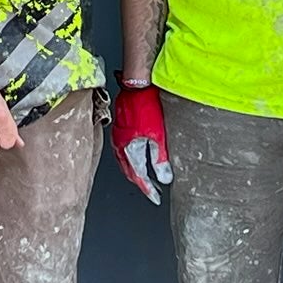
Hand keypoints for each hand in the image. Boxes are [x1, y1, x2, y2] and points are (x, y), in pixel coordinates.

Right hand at [111, 83, 172, 204]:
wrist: (136, 86)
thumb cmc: (145, 105)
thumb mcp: (158, 135)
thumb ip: (160, 158)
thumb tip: (164, 177)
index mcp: (128, 148)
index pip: (138, 175)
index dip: (147, 188)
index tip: (155, 197)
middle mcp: (120, 144)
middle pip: (129, 171)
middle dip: (141, 182)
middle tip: (151, 190)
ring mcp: (118, 136)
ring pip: (124, 162)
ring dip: (134, 171)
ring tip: (145, 178)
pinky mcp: (119, 129)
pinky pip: (123, 151)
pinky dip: (130, 159)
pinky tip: (137, 157)